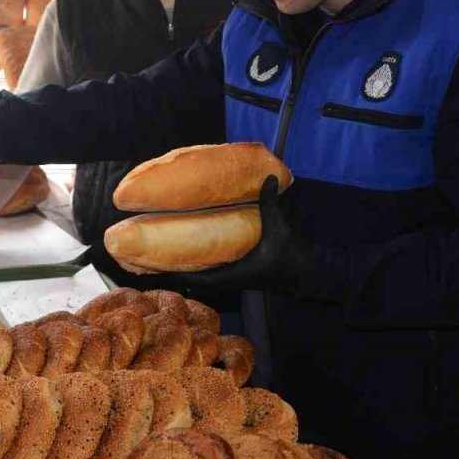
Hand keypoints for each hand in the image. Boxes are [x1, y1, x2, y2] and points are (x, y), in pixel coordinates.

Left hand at [170, 175, 311, 292]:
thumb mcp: (279, 228)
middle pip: (196, 281)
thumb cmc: (291, 255)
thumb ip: (270, 203)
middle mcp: (232, 279)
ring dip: (188, 270)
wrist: (305, 272)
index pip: (201, 280)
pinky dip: (202, 267)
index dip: (179, 277)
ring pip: (205, 278)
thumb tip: (268, 177)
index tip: (158, 270)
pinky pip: (215, 273)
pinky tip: (193, 253)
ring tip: (167, 257)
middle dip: (176, 273)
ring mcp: (236, 278)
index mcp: (236, 273)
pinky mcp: (240, 274)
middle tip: (154, 261)